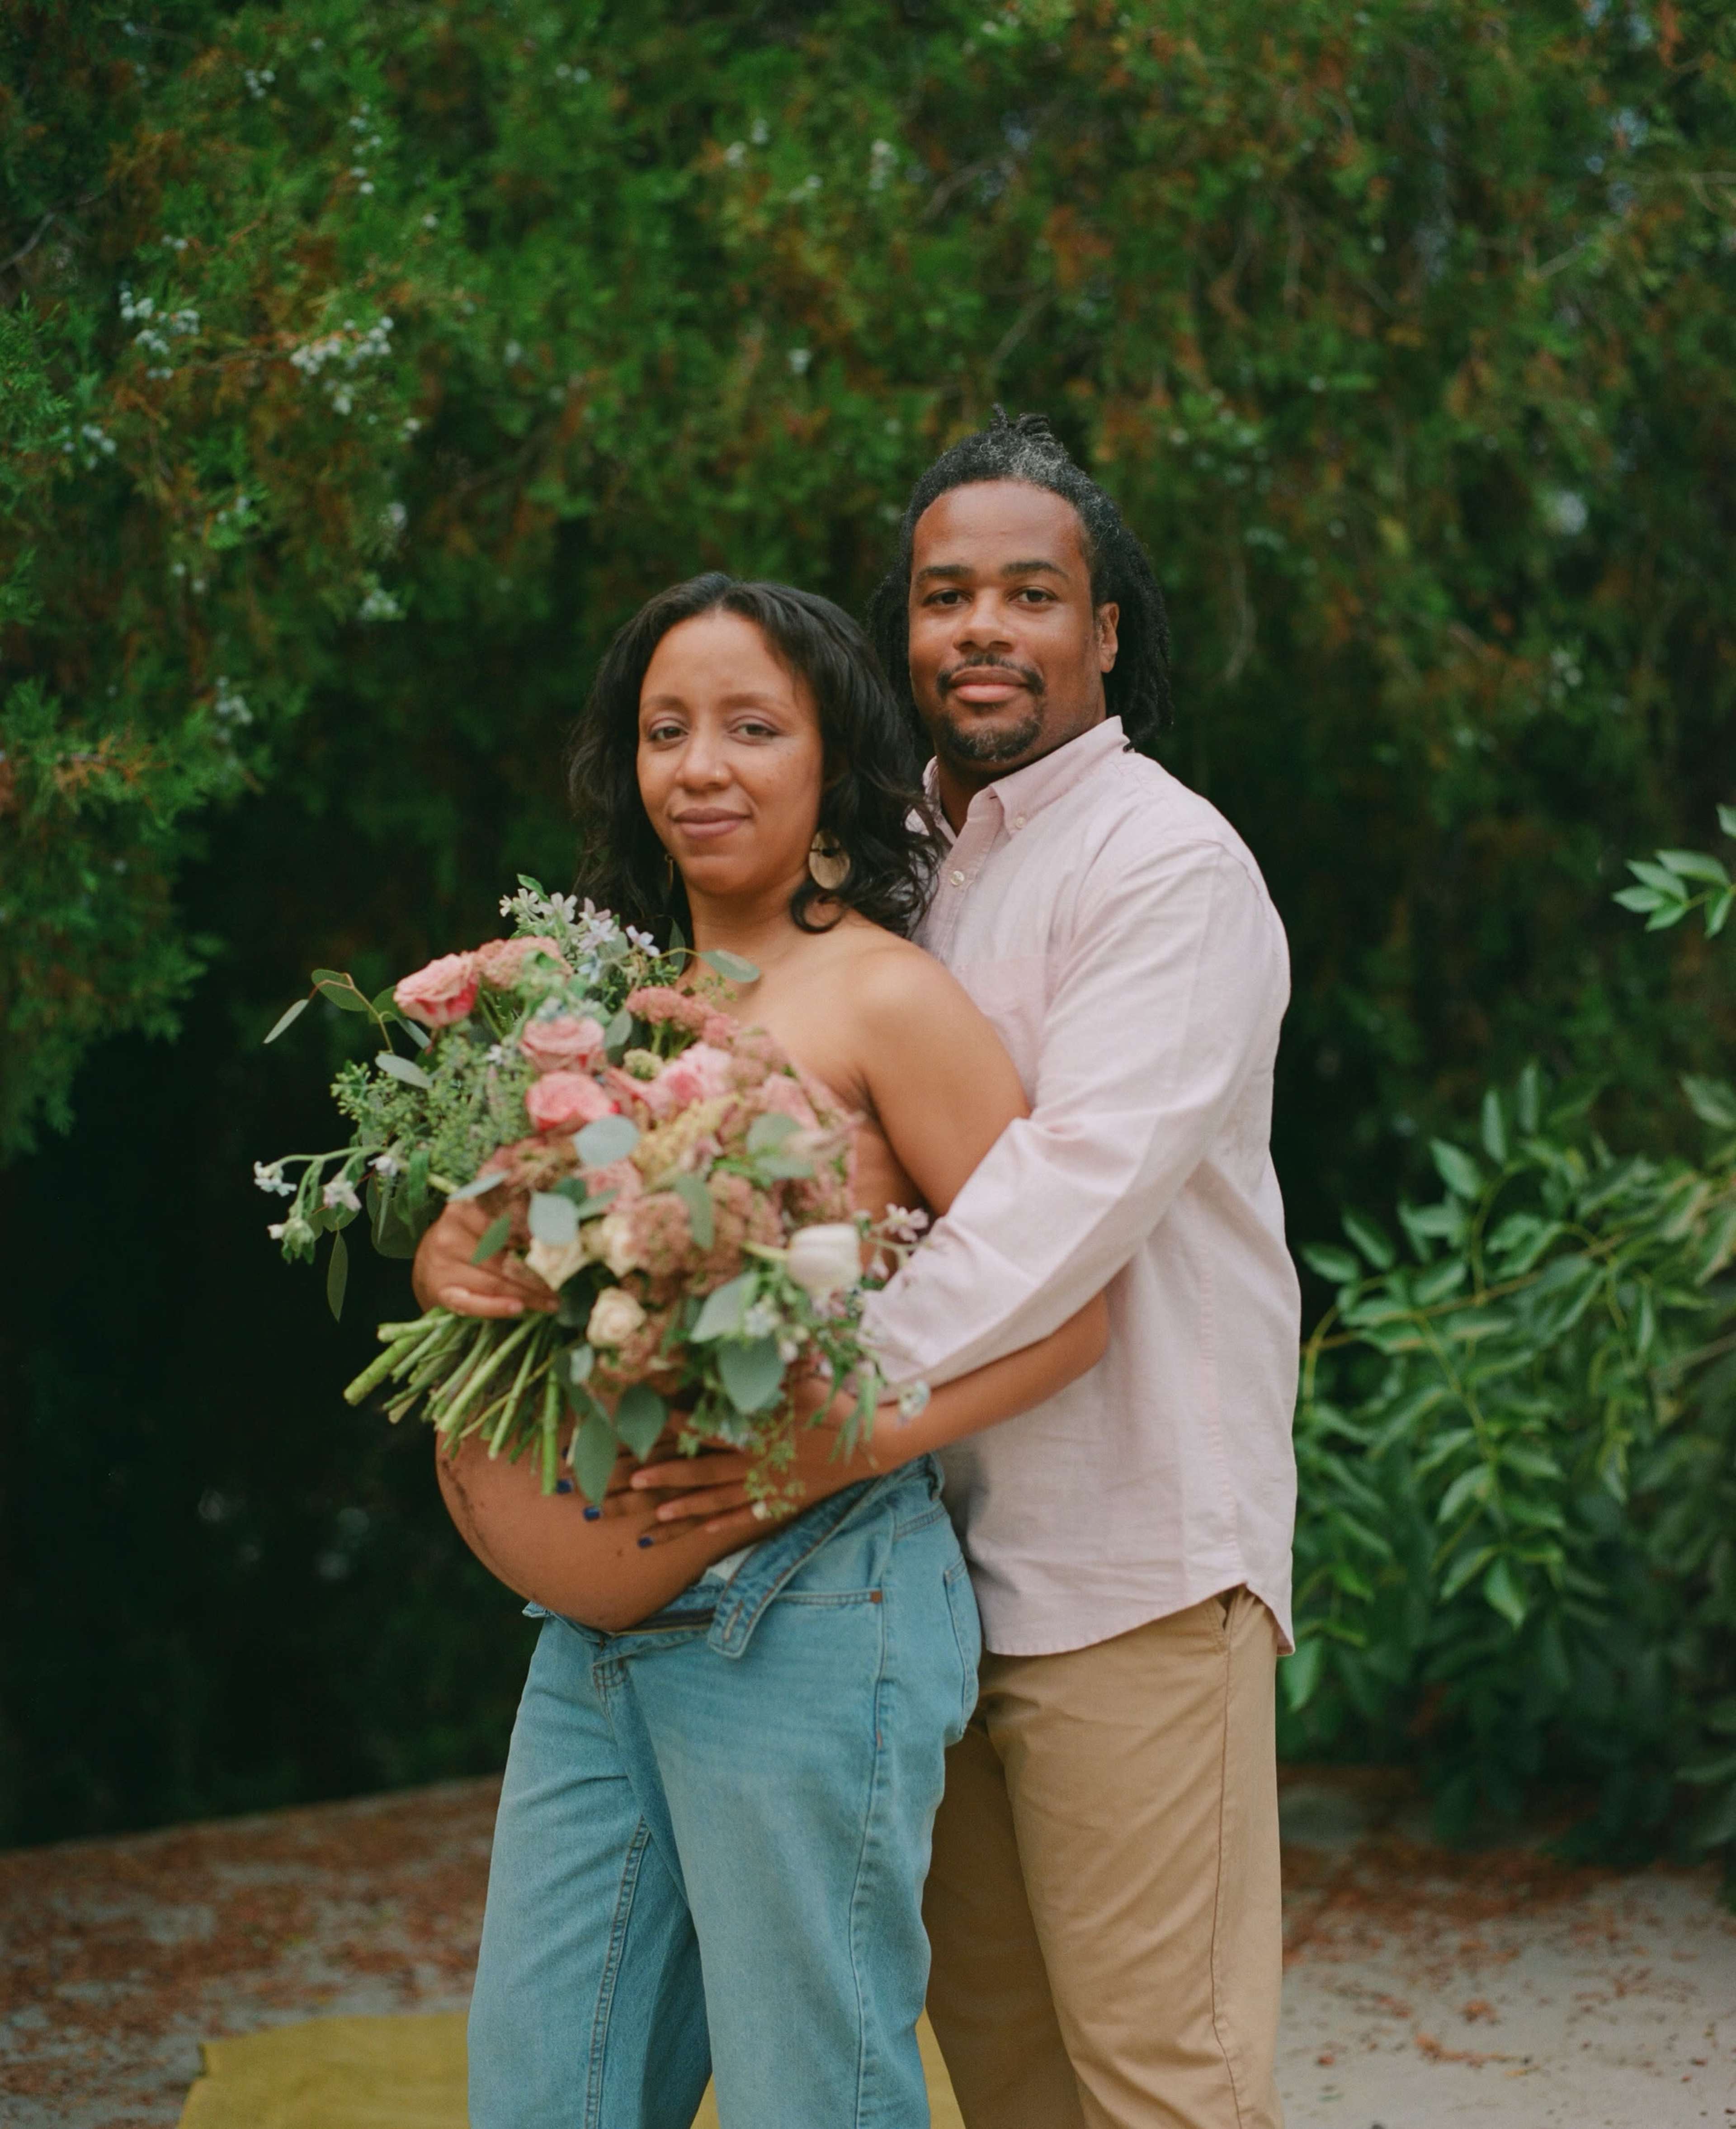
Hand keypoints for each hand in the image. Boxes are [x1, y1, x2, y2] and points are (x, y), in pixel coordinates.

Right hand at [411, 1196, 554, 1318]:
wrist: (426, 1270)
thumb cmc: (465, 1240)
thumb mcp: (481, 1215)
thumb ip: (504, 1196)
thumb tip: (533, 1166)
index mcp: (464, 1209)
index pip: (503, 1217)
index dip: (532, 1227)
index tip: (559, 1235)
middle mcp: (450, 1235)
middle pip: (504, 1255)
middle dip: (537, 1272)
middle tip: (562, 1282)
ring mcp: (443, 1265)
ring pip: (495, 1281)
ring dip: (528, 1294)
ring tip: (552, 1301)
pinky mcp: (442, 1292)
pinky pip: (473, 1303)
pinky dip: (497, 1307)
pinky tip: (518, 1309)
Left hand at [625, 1376, 887, 1547]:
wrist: (872, 1445)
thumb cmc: (836, 1408)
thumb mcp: (804, 1382)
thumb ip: (772, 1372)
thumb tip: (746, 1348)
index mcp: (760, 1433)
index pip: (711, 1429)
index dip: (680, 1427)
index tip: (651, 1424)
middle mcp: (758, 1464)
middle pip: (706, 1471)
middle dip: (669, 1475)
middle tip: (636, 1480)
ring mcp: (769, 1487)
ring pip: (720, 1500)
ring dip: (688, 1508)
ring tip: (657, 1516)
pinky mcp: (781, 1502)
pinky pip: (747, 1516)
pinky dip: (725, 1524)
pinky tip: (704, 1533)